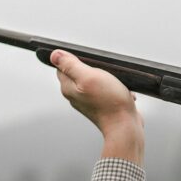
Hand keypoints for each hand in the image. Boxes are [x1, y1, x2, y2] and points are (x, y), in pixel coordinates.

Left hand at [51, 50, 143, 164]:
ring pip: (95, 80)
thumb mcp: (88, 76)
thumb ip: (70, 65)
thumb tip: (54, 54)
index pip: (62, 66)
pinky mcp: (100, 105)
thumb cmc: (109, 102)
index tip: (88, 61)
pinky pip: (106, 89)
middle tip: (103, 72)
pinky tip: (120, 91)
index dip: (74, 59)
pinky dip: (114, 88)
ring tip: (113, 83)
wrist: (125, 126)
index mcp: (68, 88)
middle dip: (93, 68)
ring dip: (106, 78)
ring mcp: (88, 101)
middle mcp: (75, 95)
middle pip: (78, 72)